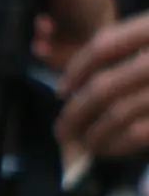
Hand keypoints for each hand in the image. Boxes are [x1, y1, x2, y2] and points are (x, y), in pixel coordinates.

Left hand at [60, 12, 148, 158]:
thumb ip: (122, 52)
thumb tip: (69, 87)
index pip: (105, 46)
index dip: (75, 70)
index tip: (61, 91)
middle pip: (104, 87)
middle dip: (75, 112)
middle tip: (61, 129)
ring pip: (116, 114)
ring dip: (91, 133)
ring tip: (82, 142)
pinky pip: (134, 135)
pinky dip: (114, 145)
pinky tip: (105, 148)